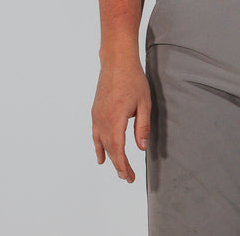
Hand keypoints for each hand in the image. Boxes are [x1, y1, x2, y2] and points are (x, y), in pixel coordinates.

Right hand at [92, 59, 151, 181]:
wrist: (117, 61)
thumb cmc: (133, 79)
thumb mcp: (144, 103)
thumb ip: (142, 127)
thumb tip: (142, 148)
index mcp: (115, 119)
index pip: (118, 150)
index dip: (123, 166)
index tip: (129, 177)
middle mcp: (103, 120)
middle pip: (110, 149)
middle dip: (119, 165)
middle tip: (128, 177)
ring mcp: (97, 116)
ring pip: (102, 143)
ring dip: (110, 158)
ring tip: (119, 170)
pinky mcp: (95, 111)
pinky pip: (95, 134)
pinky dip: (98, 147)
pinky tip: (101, 156)